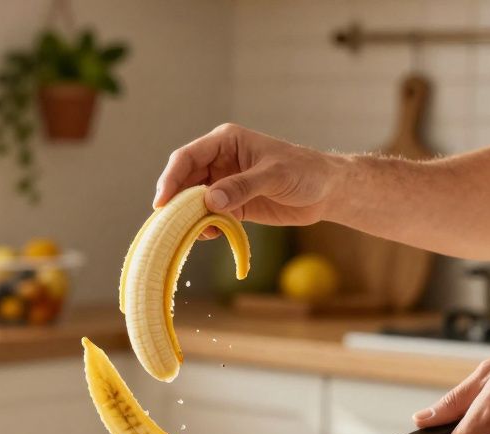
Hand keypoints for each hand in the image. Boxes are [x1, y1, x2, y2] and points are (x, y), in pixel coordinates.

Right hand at [154, 124, 341, 232]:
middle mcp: (220, 162)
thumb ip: (242, 186)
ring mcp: (225, 184)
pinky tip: (210, 235)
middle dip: (176, 202)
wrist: (326, 191)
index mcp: (225, 142)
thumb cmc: (304, 172)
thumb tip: (210, 200)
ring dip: (190, 217)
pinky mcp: (233, 205)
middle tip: (170, 223)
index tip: (162, 202)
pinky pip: (210, 216)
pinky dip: (206, 227)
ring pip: (194, 201)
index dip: (171, 179)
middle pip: (185, 181)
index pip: (187, 158)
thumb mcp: (274, 176)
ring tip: (192, 232)